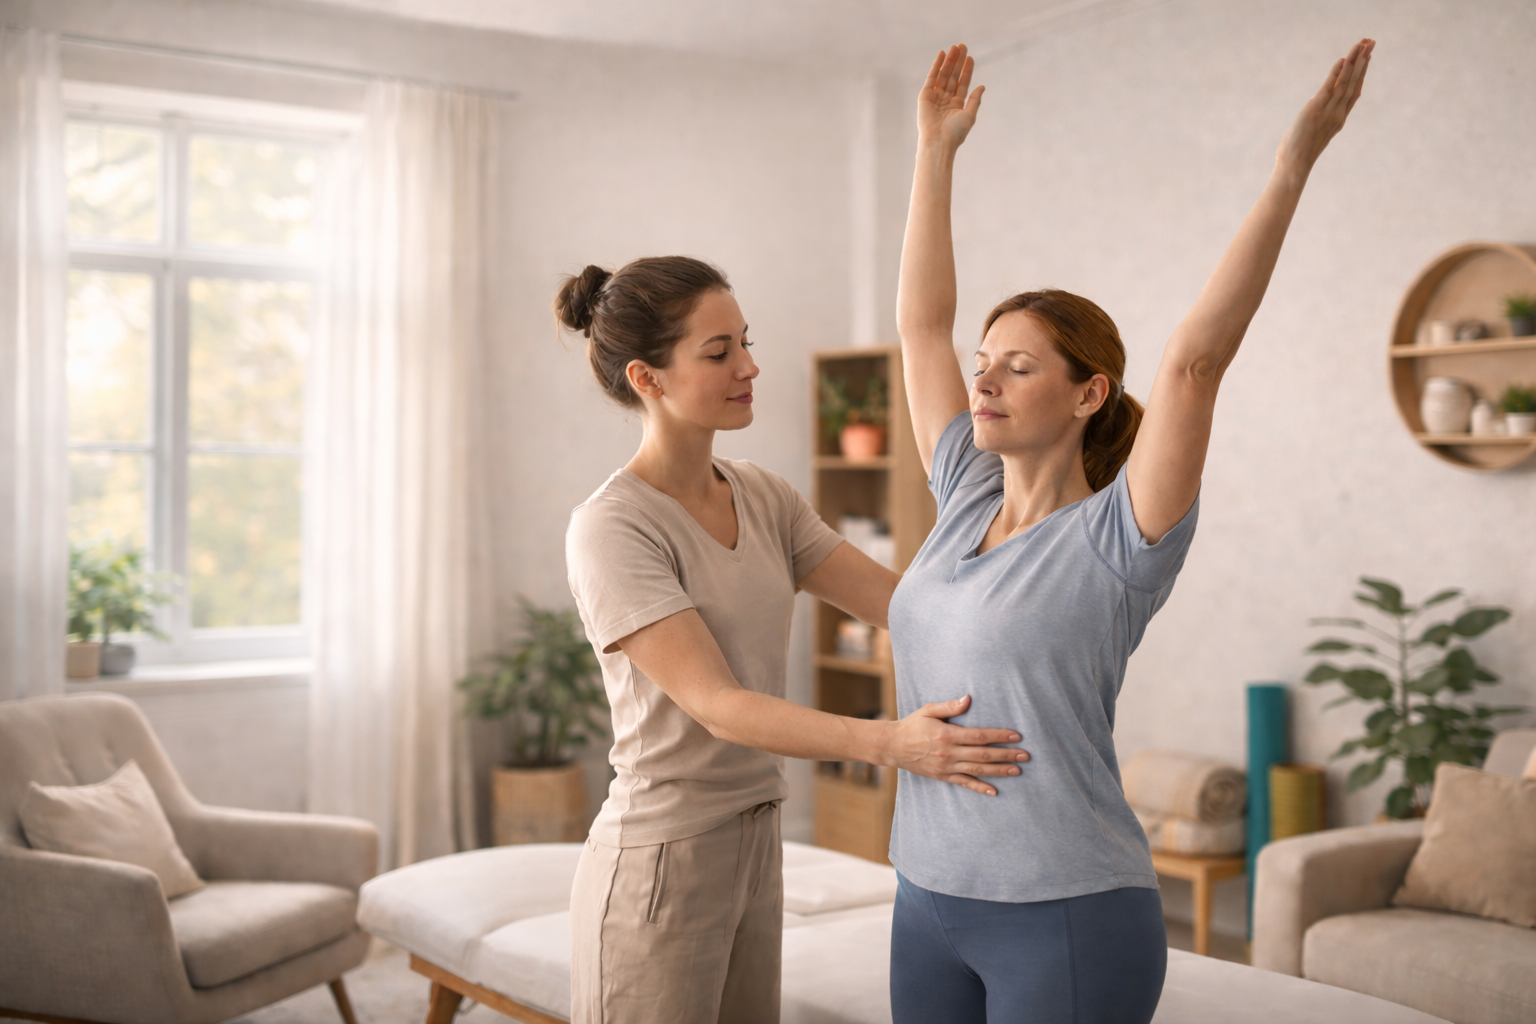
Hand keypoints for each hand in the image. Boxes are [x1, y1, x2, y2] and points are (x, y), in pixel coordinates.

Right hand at [879, 695, 1028, 795]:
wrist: (893, 746)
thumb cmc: (912, 725)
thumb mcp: (928, 710)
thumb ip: (949, 706)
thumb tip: (968, 699)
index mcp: (947, 735)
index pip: (979, 736)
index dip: (999, 736)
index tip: (1016, 736)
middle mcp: (949, 753)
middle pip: (983, 754)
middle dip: (1006, 755)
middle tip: (1025, 755)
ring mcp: (947, 767)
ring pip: (978, 769)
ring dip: (999, 770)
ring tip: (1017, 770)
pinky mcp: (943, 776)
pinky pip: (965, 783)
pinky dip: (980, 788)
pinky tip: (994, 791)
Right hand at [918, 44, 983, 149]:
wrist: (938, 141)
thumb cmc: (955, 133)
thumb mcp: (970, 115)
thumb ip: (975, 100)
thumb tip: (982, 86)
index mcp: (957, 104)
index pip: (962, 83)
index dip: (967, 70)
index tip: (971, 57)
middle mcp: (946, 98)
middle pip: (953, 75)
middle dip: (958, 61)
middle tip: (963, 46)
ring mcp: (935, 96)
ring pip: (943, 74)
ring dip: (949, 60)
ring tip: (955, 47)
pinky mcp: (925, 95)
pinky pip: (932, 77)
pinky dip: (937, 65)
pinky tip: (942, 54)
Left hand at [1278, 38, 1373, 174]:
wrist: (1295, 165)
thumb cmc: (1298, 157)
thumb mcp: (1311, 137)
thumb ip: (1316, 126)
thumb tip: (1310, 122)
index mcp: (1339, 119)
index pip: (1354, 92)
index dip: (1361, 74)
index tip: (1367, 59)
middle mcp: (1338, 113)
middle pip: (1354, 82)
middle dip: (1363, 62)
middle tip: (1371, 43)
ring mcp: (1329, 111)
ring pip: (1346, 81)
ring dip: (1354, 61)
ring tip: (1362, 44)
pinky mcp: (1316, 109)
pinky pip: (1330, 87)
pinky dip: (1336, 73)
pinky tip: (1343, 59)